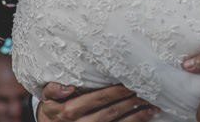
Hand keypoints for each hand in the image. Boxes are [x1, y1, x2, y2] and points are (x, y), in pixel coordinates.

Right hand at [37, 83, 158, 121]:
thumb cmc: (52, 111)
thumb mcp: (47, 99)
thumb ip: (54, 89)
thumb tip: (69, 87)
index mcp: (70, 111)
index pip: (98, 98)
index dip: (116, 91)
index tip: (131, 82)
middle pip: (111, 111)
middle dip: (131, 100)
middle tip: (147, 90)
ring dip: (137, 116)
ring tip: (153, 106)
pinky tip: (145, 118)